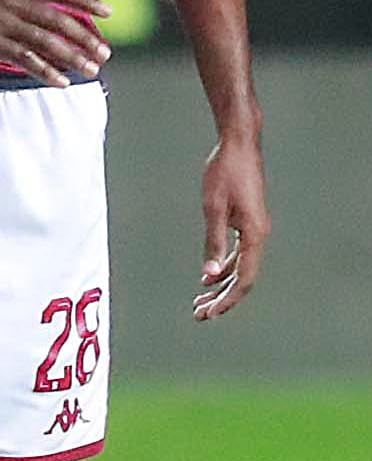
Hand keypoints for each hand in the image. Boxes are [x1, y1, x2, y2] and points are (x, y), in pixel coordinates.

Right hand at [0, 0, 110, 83]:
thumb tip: (38, 7)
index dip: (86, 2)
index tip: (108, 13)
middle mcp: (13, 2)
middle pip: (60, 20)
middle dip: (86, 38)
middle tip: (104, 53)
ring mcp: (2, 23)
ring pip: (48, 42)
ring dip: (73, 57)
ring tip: (91, 70)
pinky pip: (25, 59)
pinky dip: (46, 71)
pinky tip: (61, 82)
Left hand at [195, 134, 268, 320]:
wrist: (238, 146)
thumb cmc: (224, 173)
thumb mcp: (213, 208)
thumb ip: (213, 242)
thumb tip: (209, 274)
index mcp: (255, 235)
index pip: (244, 279)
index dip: (227, 300)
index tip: (209, 314)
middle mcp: (259, 235)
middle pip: (244, 277)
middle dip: (222, 298)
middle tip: (200, 314)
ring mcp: (254, 229)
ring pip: (241, 267)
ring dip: (222, 285)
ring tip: (201, 301)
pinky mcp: (247, 222)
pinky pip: (238, 254)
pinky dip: (224, 267)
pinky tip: (208, 277)